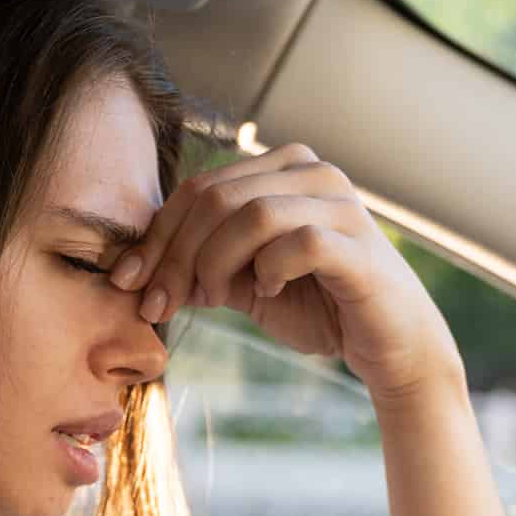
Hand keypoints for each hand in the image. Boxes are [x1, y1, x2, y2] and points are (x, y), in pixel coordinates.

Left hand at [109, 143, 461, 405]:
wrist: (389, 345)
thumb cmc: (319, 307)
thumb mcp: (246, 283)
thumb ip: (202, 264)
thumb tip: (138, 272)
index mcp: (282, 170)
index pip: (200, 188)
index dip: (155, 236)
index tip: (127, 282)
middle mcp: (312, 172)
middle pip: (216, 197)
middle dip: (174, 255)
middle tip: (158, 303)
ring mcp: (340, 203)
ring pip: (250, 214)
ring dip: (214, 263)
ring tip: (211, 299)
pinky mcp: (357, 243)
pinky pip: (296, 243)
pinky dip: (268, 270)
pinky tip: (267, 292)